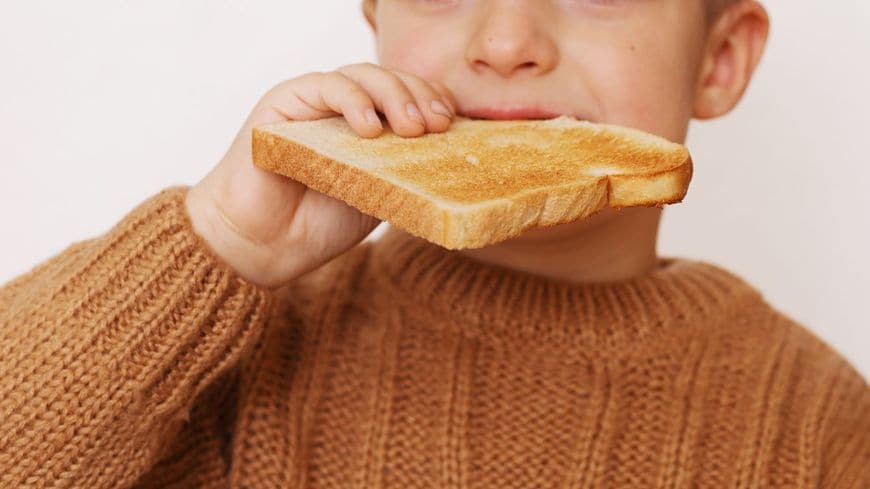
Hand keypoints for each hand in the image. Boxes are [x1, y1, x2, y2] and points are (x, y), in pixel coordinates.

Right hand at [185, 63, 455, 288]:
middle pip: (391, 80)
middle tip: (437, 124)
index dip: (433, 100)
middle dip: (420, 95)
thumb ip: (405, 171)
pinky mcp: (284, 102)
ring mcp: (313, 103)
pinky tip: (369, 127)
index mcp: (367, 127)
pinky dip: (352, 100)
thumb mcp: (378, 196)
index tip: (454, 124)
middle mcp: (342, 108)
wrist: (261, 246)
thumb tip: (454, 163)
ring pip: (362, 75)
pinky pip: (326, 86)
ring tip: (412, 126)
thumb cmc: (315, 225)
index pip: (409, 95)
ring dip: (394, 94)